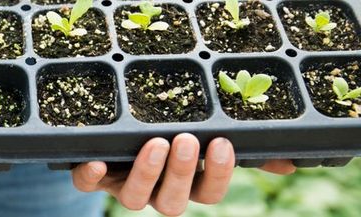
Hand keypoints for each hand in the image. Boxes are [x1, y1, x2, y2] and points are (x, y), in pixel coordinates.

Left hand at [71, 133, 295, 215]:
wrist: (110, 140)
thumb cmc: (166, 139)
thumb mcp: (201, 141)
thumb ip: (239, 149)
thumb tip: (286, 158)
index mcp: (185, 186)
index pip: (209, 194)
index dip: (217, 175)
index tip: (221, 144)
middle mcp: (156, 193)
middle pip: (174, 202)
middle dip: (182, 172)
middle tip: (186, 140)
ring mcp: (123, 188)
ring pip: (136, 199)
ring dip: (147, 173)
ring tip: (155, 143)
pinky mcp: (92, 179)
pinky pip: (87, 185)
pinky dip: (92, 176)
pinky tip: (99, 163)